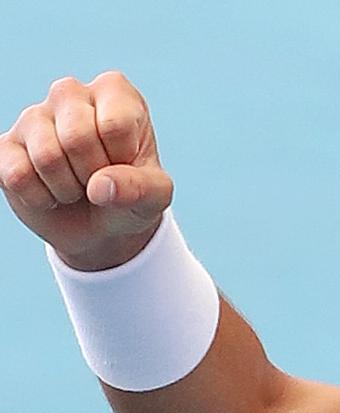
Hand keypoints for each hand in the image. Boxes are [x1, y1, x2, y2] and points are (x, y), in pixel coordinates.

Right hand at [0, 71, 172, 270]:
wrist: (102, 226)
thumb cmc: (132, 195)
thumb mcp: (155, 196)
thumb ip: (141, 188)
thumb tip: (100, 187)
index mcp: (113, 91)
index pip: (115, 124)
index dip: (122, 158)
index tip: (126, 163)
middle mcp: (69, 93)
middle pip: (77, 137)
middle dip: (93, 174)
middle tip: (99, 178)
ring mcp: (33, 117)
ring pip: (46, 156)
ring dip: (68, 188)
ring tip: (78, 185)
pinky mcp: (6, 146)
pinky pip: (17, 175)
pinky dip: (41, 198)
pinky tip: (52, 193)